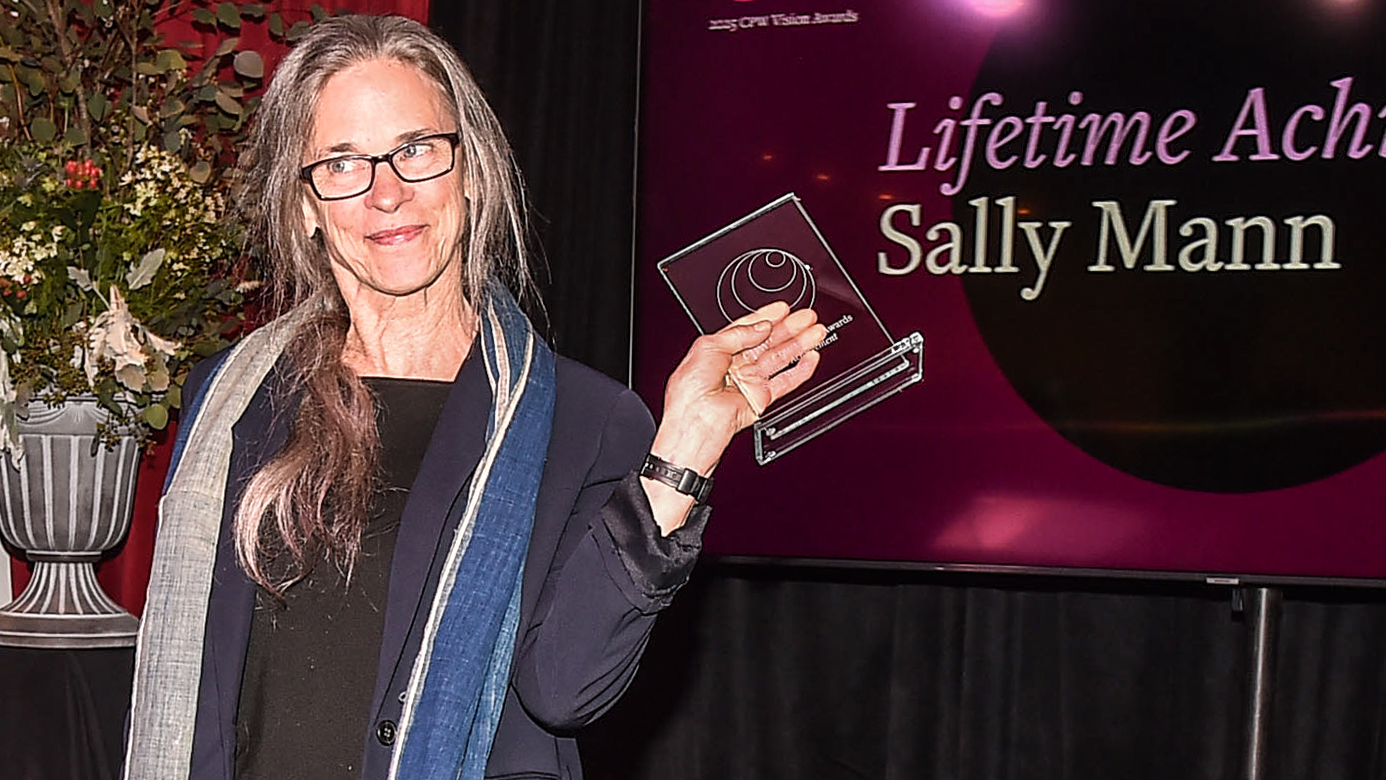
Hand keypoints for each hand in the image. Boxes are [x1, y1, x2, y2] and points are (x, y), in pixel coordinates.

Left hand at [643, 302, 826, 533]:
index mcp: (717, 352)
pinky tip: (810, 358)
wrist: (695, 424)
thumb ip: (737, 334)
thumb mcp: (707, 347)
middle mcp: (733, 367)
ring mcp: (748, 383)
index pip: (747, 329)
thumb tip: (760, 326)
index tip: (783, 308)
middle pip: (768, 342)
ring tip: (816, 332)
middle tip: (807, 317)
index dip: (766, 317)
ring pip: (779, 360)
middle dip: (789, 328)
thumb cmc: (689, 392)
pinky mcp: (760, 400)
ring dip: (799, 345)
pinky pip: (785, 383)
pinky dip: (800, 371)